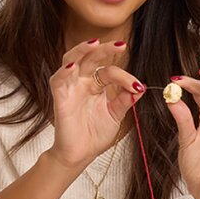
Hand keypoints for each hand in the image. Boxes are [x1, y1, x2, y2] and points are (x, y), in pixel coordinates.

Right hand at [46, 39, 144, 168]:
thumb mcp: (116, 114)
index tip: (137, 86)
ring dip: (82, 51)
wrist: (81, 154)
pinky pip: (58, 80)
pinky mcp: (59, 98)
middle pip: (90, 58)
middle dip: (104, 49)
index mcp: (96, 85)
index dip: (124, 76)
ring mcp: (70, 88)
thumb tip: (141, 86)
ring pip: (71, 61)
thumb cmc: (95, 134)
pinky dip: (64, 72)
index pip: (110, 71)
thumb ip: (126, 99)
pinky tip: (73, 67)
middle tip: (120, 45)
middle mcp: (82, 82)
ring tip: (94, 44)